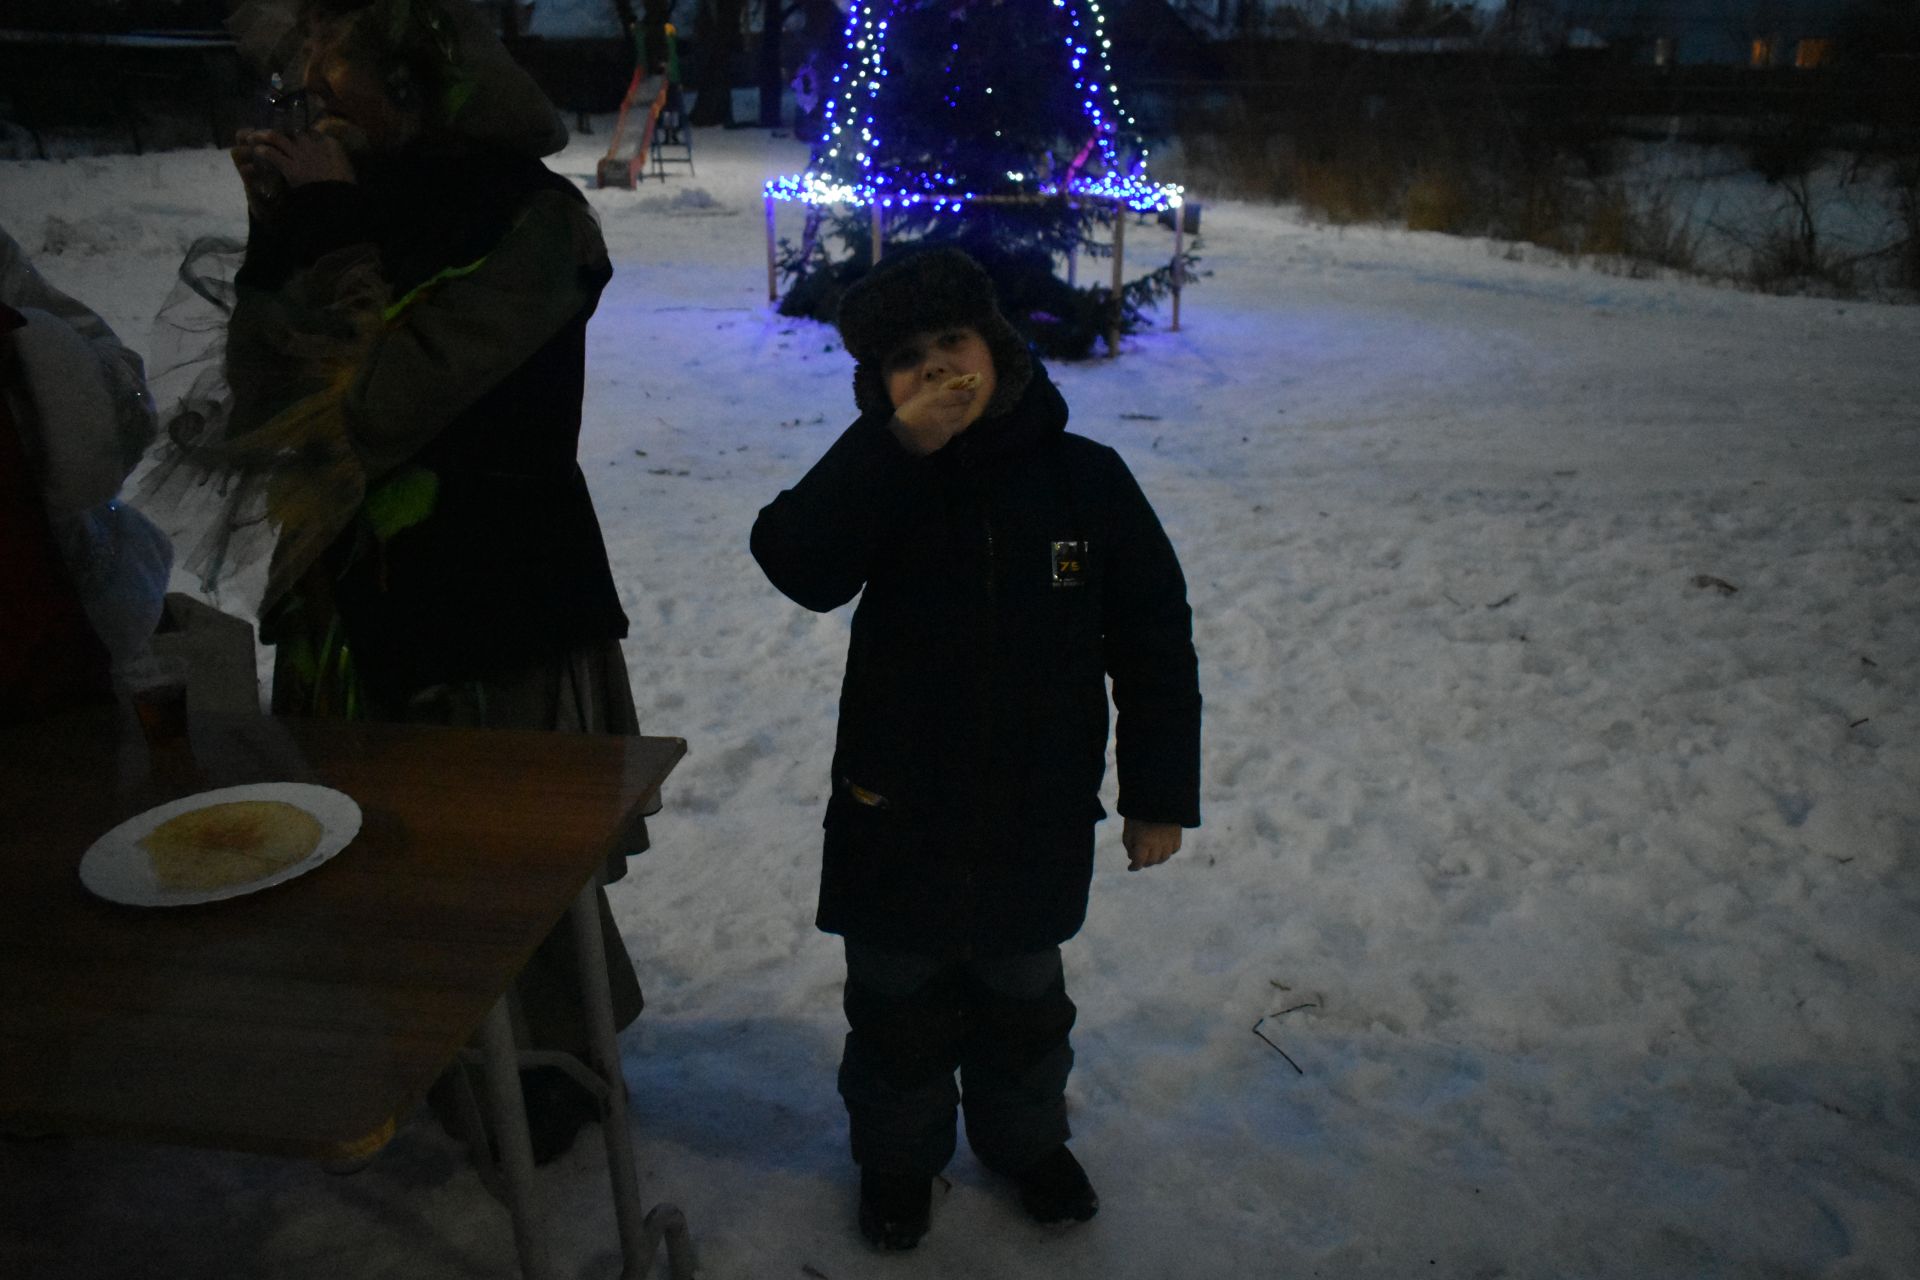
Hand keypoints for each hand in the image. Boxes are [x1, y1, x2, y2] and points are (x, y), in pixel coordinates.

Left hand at [231, 128, 353, 213]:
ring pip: (276, 137)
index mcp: (330, 144)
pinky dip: (263, 152)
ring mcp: (300, 155)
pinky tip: (258, 152)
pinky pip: (272, 154)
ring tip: (253, 137)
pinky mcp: (290, 168)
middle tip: (269, 133)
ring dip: (263, 136)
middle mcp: (313, 145)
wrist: (340, 201)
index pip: (312, 131)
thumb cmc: (345, 187)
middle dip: (279, 130)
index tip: (293, 134)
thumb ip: (338, 157)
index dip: (300, 132)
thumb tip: (332, 150)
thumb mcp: (347, 168)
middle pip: (291, 130)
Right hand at [885, 374, 981, 456]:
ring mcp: (943, 429)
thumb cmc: (906, 416)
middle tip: (968, 399)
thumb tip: (950, 387)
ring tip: (960, 410)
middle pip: (961, 408)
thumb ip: (933, 394)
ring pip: (960, 420)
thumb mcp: (917, 399)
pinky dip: (955, 424)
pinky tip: (951, 422)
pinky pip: (954, 430)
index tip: (970, 391)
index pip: (956, 396)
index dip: (966, 393)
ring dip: (962, 414)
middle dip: (966, 403)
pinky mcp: (943, 440)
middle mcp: (940, 415)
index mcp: (931, 402)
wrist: (899, 438)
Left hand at [1122, 818, 1181, 871]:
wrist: (1156, 796)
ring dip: (1156, 859)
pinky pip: (1174, 849)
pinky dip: (1168, 851)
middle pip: (1151, 861)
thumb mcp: (1128, 829)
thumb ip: (1129, 846)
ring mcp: (1169, 840)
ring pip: (1164, 858)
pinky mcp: (1178, 834)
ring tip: (1150, 853)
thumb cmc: (1138, 814)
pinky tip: (1162, 847)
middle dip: (1144, 862)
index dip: (1134, 867)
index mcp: (1143, 842)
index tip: (1130, 867)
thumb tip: (1133, 858)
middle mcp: (1158, 844)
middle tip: (1139, 858)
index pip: (1139, 862)